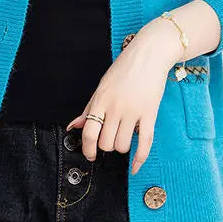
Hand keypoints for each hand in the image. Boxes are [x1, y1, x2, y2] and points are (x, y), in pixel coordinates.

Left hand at [65, 24, 173, 175]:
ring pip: (122, 145)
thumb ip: (88, 108)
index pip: (89, 131)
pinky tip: (135, 167)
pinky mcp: (150, 114)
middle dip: (107, 146)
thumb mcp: (102, 86)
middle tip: (111, 139)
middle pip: (105, 143)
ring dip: (122, 146)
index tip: (90, 154)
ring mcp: (133, 111)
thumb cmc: (125, 68)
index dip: (87, 148)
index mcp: (101, 100)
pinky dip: (139, 159)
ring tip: (124, 136)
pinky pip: (144, 143)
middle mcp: (115, 107)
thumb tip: (72, 126)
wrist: (150, 54)